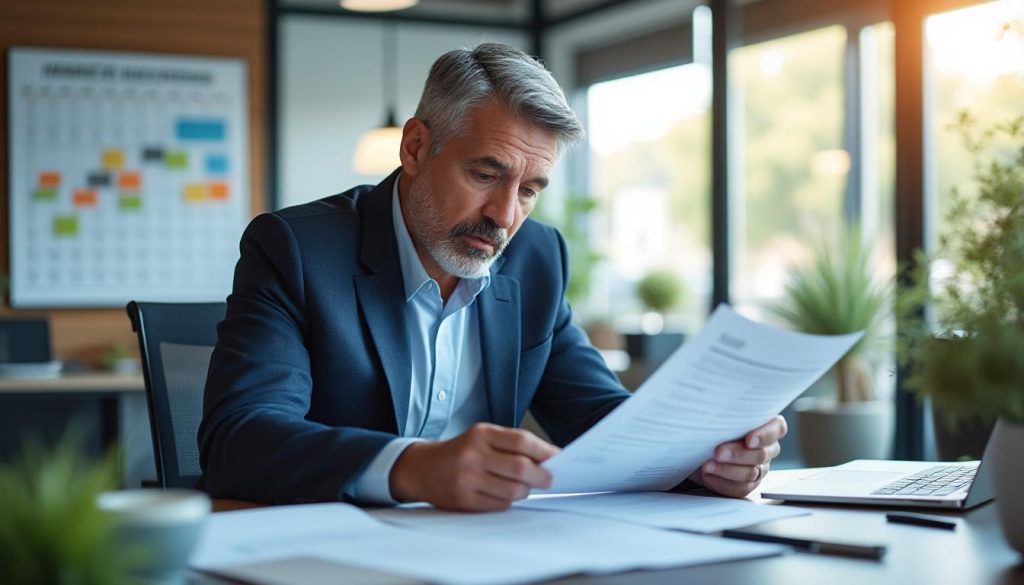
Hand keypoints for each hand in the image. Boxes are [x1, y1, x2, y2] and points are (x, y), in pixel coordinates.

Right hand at [389, 422, 558, 511]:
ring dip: (526, 491)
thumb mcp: (482, 437)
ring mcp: (467, 479)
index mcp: (481, 434)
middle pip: (521, 468)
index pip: (522, 441)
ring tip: (524, 487)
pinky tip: (504, 494)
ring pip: (514, 490)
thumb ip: (512, 444)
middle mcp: (473, 455)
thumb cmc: (461, 451)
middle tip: (548, 479)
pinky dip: (509, 501)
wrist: (423, 468)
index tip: (557, 458)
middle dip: (542, 476)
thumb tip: (549, 458)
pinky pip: (500, 504)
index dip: (544, 451)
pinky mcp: (464, 500)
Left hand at [690, 415, 786, 497]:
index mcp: (765, 426)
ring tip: (707, 465)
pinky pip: (740, 488)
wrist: (696, 448)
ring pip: (751, 473)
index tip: (748, 439)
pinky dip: (722, 482)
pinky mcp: (747, 484)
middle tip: (718, 452)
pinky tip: (708, 475)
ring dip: (727, 469)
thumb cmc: (709, 427)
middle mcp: (767, 448)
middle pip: (761, 454)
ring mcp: (759, 468)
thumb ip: (724, 414)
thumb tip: (712, 408)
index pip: (777, 428)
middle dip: (738, 454)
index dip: (765, 435)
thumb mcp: (716, 417)